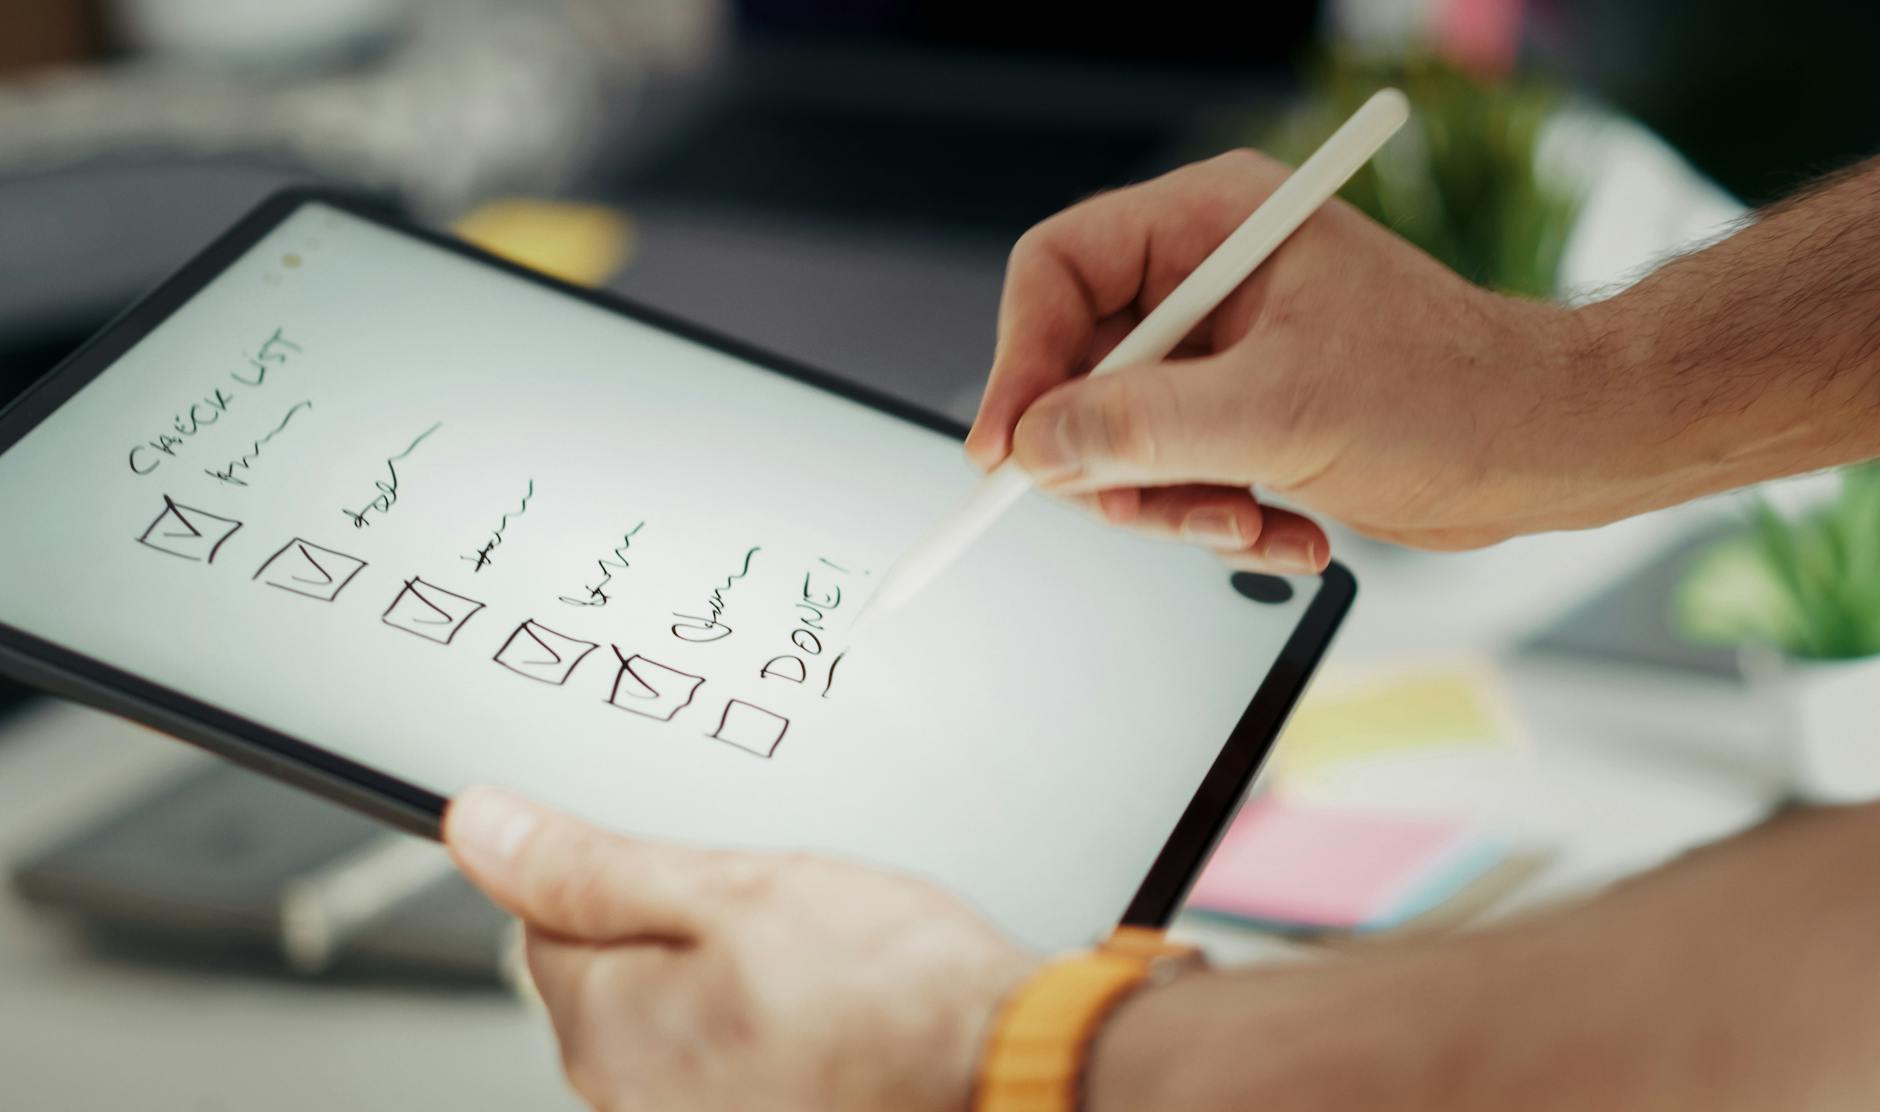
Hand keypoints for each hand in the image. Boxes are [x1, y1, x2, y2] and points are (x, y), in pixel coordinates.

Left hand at [445, 787, 1035, 1111]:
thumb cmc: (886, 985)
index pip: (545, 916)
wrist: (998, 1066)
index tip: (688, 858)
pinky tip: (825, 1001)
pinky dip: (764, 1017)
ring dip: (726, 970)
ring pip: (676, 1007)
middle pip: (610, 969)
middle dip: (678, 921)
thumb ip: (588, 865)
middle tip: (767, 904)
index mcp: (603, 1027)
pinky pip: (726, 1049)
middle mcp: (630, 1096)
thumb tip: (481, 830)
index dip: (621, 868)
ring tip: (811, 952)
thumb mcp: (730, 887)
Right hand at [965, 150, 1611, 565]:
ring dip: (1171, 507)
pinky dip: (1215, 520)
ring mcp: (1223, 351)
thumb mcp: (1279, 415)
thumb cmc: (1448, 397)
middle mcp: (1207, 279)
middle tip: (1147, 514)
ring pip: (1119, 438)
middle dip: (1111, 461)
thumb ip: (1143, 428)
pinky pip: (1173, 474)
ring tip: (1248, 529)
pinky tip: (1287, 535)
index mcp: (1212, 225)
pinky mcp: (1243, 414)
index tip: (1006, 454)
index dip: (1018, 362)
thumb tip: (1034, 446)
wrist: (1548, 452)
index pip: (1057, 270)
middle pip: (1077, 368)